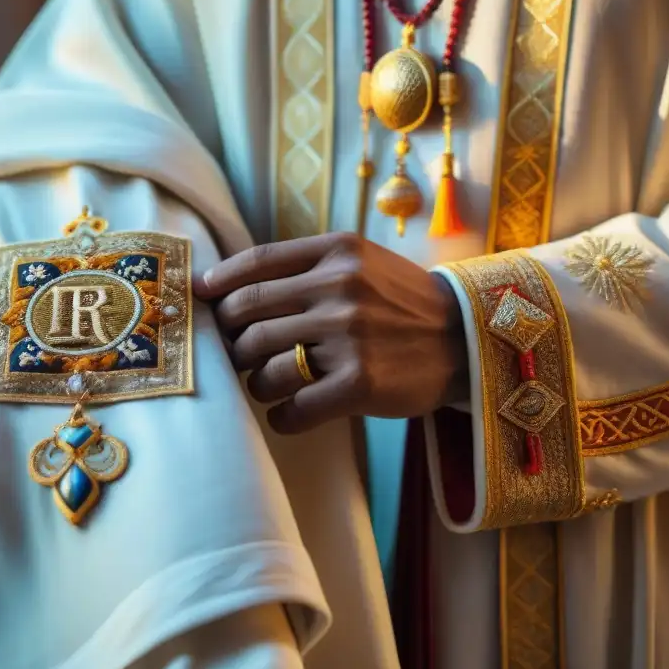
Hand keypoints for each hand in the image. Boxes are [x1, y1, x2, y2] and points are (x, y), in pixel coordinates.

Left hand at [193, 232, 467, 432]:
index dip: (220, 282)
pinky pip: (291, 408)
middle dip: (232, 340)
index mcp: (338, 252)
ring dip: (256, 382)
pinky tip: (290, 413)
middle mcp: (340, 289)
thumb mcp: (362, 262)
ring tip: (271, 384)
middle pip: (247, 317)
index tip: (202, 296)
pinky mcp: (359, 383)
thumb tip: (229, 285)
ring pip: (262, 367)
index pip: (257, 262)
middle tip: (240, 353)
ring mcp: (348, 337)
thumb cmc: (402, 303)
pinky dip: (281, 416)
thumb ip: (306, 265)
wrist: (465, 341)